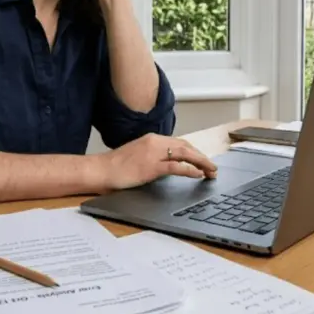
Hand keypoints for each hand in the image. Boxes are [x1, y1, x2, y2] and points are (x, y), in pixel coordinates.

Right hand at [93, 133, 217, 191]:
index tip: (204, 160)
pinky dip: (190, 170)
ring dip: (201, 162)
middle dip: (202, 156)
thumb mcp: (137, 155)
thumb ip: (153, 156)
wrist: (100, 170)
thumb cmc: (115, 166)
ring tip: (211, 171)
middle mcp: (154, 142)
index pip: (180, 143)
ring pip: (185, 154)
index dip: (195, 151)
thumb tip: (167, 164)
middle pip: (186, 146)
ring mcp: (153, 153)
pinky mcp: (151, 167)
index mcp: (152, 139)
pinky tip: (198, 174)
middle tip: (213, 167)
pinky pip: (176, 166)